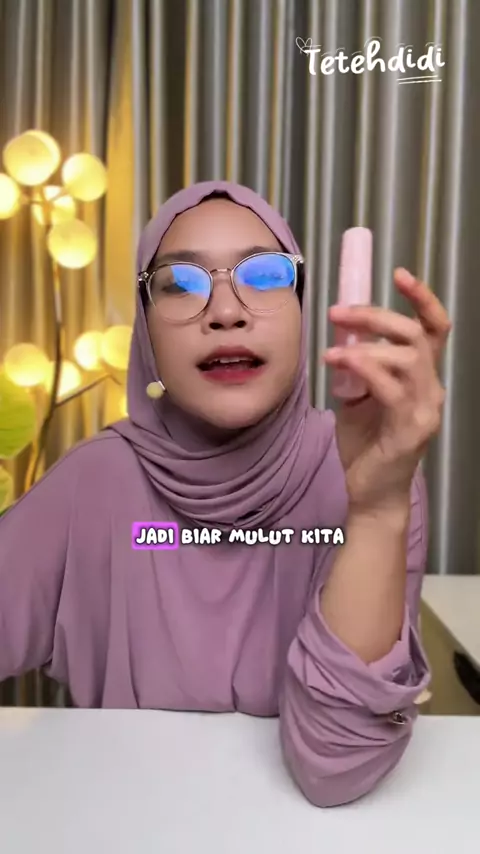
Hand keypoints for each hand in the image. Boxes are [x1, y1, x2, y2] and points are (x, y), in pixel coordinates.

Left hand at [323, 268, 450, 514]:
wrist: (370, 492)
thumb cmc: (366, 443)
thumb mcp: (358, 395)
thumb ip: (357, 366)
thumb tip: (340, 335)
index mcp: (421, 377)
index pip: (434, 328)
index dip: (422, 298)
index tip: (398, 273)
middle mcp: (431, 389)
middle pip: (416, 335)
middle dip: (376, 315)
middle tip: (338, 311)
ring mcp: (424, 410)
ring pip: (407, 358)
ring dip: (365, 345)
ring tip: (332, 349)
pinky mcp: (411, 430)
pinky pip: (392, 389)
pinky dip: (365, 369)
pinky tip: (340, 364)